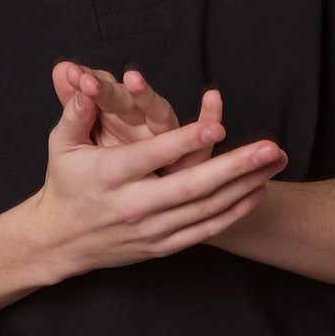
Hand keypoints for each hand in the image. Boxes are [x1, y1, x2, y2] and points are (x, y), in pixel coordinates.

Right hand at [33, 75, 287, 280]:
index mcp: (110, 176)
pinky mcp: (161, 246)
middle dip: (236, 167)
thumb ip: (75, 114)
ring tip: (275, 164)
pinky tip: (256, 192)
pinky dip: (233, 212)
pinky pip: (204, 231)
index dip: (186, 141)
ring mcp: (150, 230)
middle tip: (271, 148)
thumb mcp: (61, 145)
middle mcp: (134, 206)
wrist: (60, 241)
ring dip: (245, 186)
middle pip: (192, 186)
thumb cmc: (65, 183)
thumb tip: (85, 88)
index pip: (153, 156)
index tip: (217, 127)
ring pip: (206, 210)